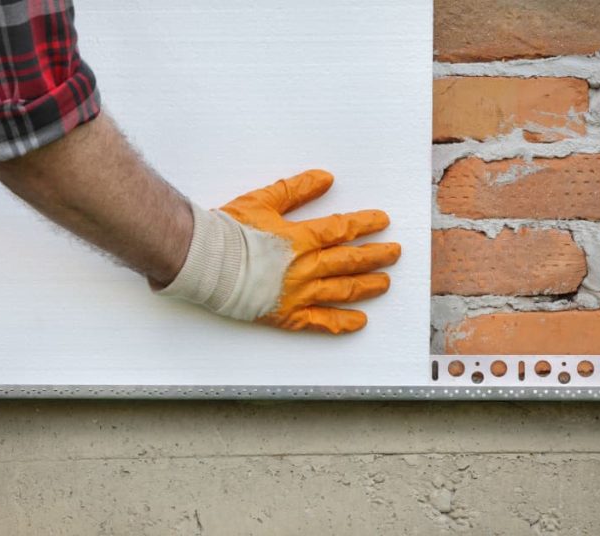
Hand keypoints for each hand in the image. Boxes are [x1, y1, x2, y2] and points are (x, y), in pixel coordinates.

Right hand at [158, 170, 400, 333]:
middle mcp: (305, 268)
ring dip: (367, 286)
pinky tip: (359, 321)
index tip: (382, 222)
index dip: (365, 224)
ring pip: (342, 290)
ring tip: (385, 283)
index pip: (342, 230)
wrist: (205, 261)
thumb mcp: (263, 200)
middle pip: (350, 261)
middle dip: (376, 256)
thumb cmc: (229, 231)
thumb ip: (296, 190)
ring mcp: (298, 294)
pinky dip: (342, 323)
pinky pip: (320, 322)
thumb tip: (326, 178)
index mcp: (301, 239)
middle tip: (394, 253)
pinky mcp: (287, 315)